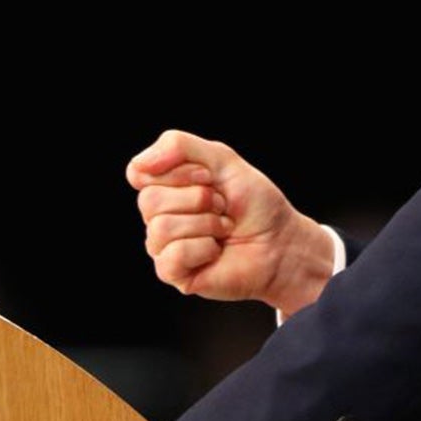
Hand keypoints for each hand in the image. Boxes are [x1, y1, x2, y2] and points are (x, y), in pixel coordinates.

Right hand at [126, 129, 335, 313]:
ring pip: (161, 227)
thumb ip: (178, 146)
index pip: (139, 172)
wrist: (281, 242)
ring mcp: (163, 246)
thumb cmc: (254, 204)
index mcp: (165, 186)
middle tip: (222, 206)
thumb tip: (138, 165)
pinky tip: (215, 251)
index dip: (179, 172)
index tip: (209, 177)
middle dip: (198, 199)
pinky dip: (203, 249)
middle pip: (149, 200)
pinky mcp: (173, 273)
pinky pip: (172, 256)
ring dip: (206, 224)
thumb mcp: (221, 159)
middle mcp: (158, 216)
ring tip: (223, 228)